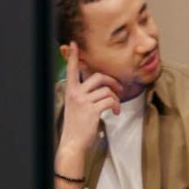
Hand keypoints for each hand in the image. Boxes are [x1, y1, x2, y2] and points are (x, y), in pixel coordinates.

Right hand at [56, 43, 122, 169]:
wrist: (72, 143)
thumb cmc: (76, 126)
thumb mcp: (75, 107)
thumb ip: (83, 95)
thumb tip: (99, 89)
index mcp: (70, 91)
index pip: (70, 69)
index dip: (72, 56)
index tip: (73, 44)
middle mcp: (75, 93)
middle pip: (98, 76)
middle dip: (112, 81)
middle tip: (119, 89)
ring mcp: (83, 101)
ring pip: (107, 90)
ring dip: (115, 98)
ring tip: (115, 107)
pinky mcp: (92, 110)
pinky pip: (110, 101)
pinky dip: (116, 106)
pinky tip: (114, 113)